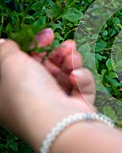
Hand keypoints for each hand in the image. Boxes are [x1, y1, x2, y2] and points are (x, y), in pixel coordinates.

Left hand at [0, 29, 95, 149]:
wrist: (56, 119)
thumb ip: (5, 48)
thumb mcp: (8, 62)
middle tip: (67, 45)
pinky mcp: (78, 104)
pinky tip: (75, 78)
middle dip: (60, 52)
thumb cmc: (27, 91)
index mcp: (14, 90)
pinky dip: (81, 78)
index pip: (26, 62)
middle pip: (49, 66)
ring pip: (67, 72)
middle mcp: (36, 97)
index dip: (37, 45)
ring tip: (73, 60)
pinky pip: (81, 84)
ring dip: (72, 62)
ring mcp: (58, 101)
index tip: (48, 34)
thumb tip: (3, 42)